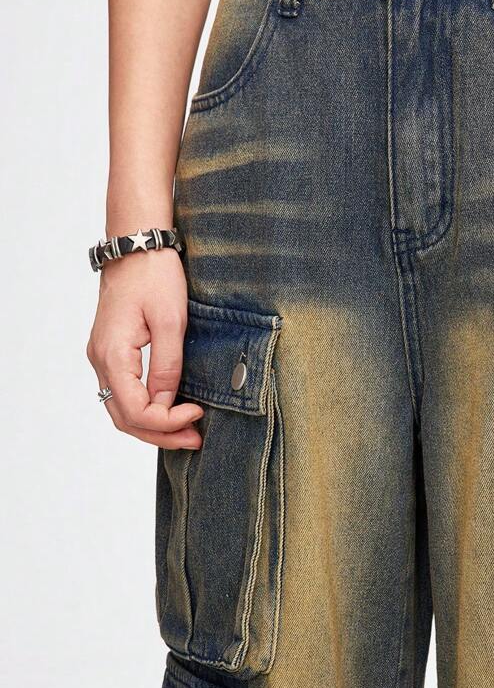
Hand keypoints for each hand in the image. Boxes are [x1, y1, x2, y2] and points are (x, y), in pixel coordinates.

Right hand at [86, 248, 202, 448]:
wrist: (137, 248)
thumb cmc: (154, 277)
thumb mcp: (170, 321)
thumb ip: (167, 365)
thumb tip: (166, 402)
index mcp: (113, 354)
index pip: (135, 410)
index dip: (167, 421)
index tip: (197, 412)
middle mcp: (101, 361)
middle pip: (125, 418)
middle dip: (161, 434)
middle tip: (195, 439)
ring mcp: (103, 358)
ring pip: (122, 410)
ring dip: (153, 426)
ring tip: (186, 432)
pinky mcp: (112, 354)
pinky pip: (124, 394)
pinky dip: (146, 410)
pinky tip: (170, 411)